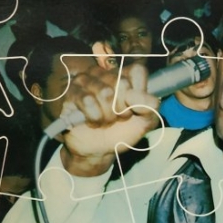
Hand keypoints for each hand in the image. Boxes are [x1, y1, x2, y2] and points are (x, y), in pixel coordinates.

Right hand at [60, 62, 160, 176]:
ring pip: (105, 93)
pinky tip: (92, 122)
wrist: (99, 151)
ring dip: (108, 115)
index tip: (135, 108)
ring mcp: (86, 81)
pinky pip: (88, 101)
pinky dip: (94, 118)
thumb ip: (151, 108)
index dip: (139, 95)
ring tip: (105, 120)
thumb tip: (145, 99)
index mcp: (126, 75)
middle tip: (118, 117)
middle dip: (123, 109)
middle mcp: (105, 73)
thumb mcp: (145, 122)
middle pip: (122, 83)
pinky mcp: (72, 93)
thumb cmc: (122, 131)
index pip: (138, 71)